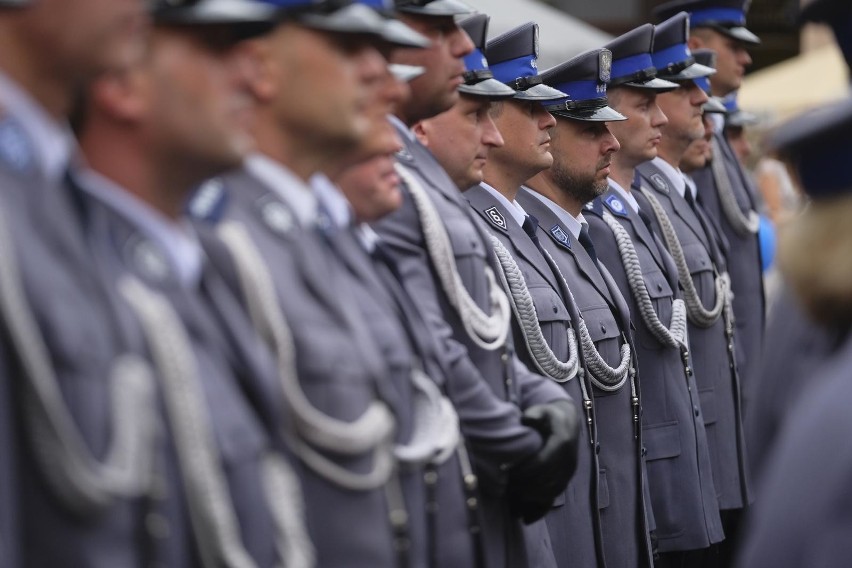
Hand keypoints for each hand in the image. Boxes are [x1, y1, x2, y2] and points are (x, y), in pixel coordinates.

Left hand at [507, 399, 579, 522]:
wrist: (567, 423)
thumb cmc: (549, 416)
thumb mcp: (542, 410)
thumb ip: (534, 414)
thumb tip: (527, 419)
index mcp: (562, 443)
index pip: (542, 462)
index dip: (523, 470)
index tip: (504, 472)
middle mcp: (568, 461)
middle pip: (545, 480)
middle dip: (523, 487)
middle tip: (502, 490)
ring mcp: (568, 473)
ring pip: (549, 493)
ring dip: (529, 500)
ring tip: (509, 502)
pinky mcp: (565, 481)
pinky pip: (554, 498)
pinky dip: (539, 509)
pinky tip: (524, 518)